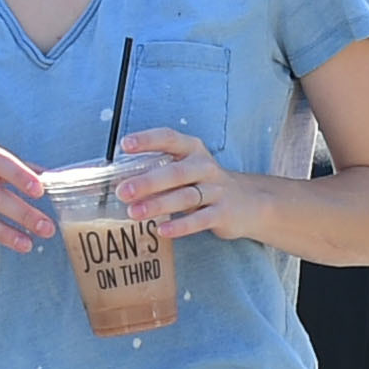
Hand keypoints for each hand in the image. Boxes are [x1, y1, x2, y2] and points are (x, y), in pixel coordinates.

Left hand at [116, 126, 254, 239]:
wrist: (249, 203)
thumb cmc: (205, 184)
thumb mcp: (187, 169)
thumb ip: (159, 171)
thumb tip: (119, 181)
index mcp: (192, 150)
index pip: (169, 138)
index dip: (148, 140)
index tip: (125, 145)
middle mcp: (205, 167)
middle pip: (175, 172)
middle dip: (147, 182)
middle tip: (122, 191)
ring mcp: (216, 190)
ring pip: (185, 197)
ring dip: (158, 205)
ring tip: (134, 213)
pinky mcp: (222, 213)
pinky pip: (200, 220)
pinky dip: (180, 226)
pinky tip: (162, 230)